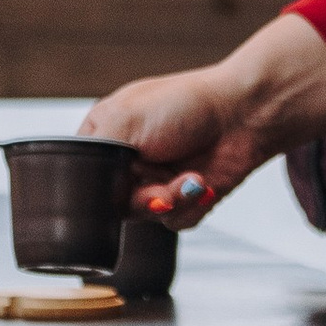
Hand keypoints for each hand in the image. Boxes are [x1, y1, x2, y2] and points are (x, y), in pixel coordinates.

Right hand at [84, 15, 325, 223]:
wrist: (244, 115)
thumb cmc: (185, 104)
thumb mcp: (126, 117)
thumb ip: (93, 153)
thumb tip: (80, 189)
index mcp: (107, 134)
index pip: (82, 175)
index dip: (97, 187)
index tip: (119, 184)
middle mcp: (129, 160)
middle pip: (114, 204)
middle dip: (143, 198)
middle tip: (160, 188)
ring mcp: (156, 179)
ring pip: (146, 217)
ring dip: (172, 200)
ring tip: (193, 178)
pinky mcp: (185, 198)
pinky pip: (175, 222)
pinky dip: (191, 206)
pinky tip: (204, 183)